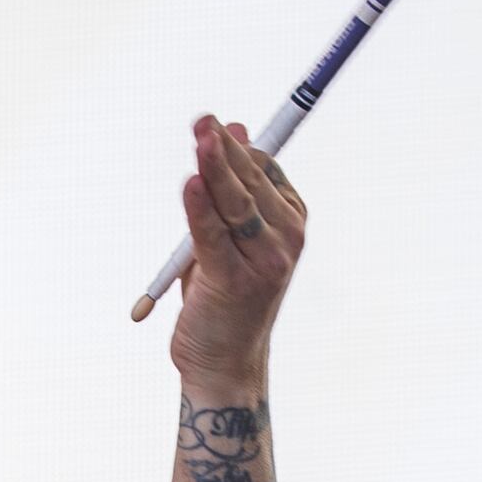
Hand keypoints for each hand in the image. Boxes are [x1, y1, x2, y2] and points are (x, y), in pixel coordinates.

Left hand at [167, 113, 305, 400]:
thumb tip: (234, 129)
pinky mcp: (234, 280)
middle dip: (222, 149)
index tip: (209, 124)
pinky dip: (200, 208)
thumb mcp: (229, 234)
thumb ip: (230, 185)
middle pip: (250, 180)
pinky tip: (191, 185)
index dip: (235, 146)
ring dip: (215, 168)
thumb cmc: (223, 295)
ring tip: (201, 137)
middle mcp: (285, 237)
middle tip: (201, 120)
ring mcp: (265, 259)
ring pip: (235, 202)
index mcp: (290, 220)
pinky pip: (213, 234)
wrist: (223, 361)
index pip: (264, 169)